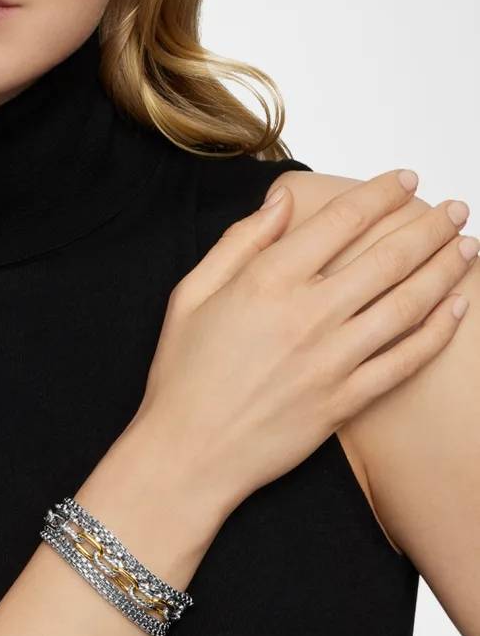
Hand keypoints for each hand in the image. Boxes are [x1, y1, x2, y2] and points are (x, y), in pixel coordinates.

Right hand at [130, 169, 474, 516]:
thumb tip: (281, 203)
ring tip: (466, 246)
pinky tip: (455, 308)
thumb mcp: (190, 295)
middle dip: (430, 226)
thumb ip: (238, 243)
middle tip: (454, 208)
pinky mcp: (345, 401)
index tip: (406, 180)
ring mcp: (331, 360)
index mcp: (267, 281)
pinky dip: (436, 332)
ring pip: (407, 303)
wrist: (188, 454)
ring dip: (445, 269)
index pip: (342, 220)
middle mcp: (307, 315)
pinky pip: (404, 361)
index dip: (382, 194)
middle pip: (388, 256)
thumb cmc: (184, 377)